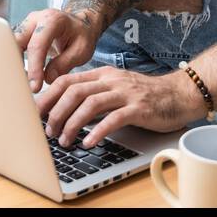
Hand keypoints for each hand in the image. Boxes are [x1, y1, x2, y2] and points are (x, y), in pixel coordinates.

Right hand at [13, 8, 96, 91]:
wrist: (79, 23)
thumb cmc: (81, 36)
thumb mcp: (81, 50)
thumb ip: (64, 63)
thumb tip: (47, 78)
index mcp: (52, 20)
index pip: (37, 45)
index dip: (34, 68)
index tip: (35, 87)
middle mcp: (35, 19)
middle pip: (17, 42)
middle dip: (17, 65)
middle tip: (24, 87)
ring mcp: (25, 24)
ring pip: (10, 45)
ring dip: (14, 65)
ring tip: (23, 84)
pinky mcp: (21, 33)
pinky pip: (12, 48)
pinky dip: (14, 63)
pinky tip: (21, 77)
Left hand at [34, 65, 204, 148]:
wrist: (179, 94)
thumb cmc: (145, 94)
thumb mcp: (116, 87)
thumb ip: (95, 93)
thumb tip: (66, 107)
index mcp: (103, 75)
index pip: (68, 80)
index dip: (49, 95)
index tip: (37, 111)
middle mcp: (112, 81)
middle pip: (75, 91)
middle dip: (56, 112)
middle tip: (49, 130)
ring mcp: (125, 93)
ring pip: (90, 104)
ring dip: (73, 123)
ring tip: (65, 140)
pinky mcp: (138, 108)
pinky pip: (113, 119)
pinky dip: (97, 131)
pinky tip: (88, 142)